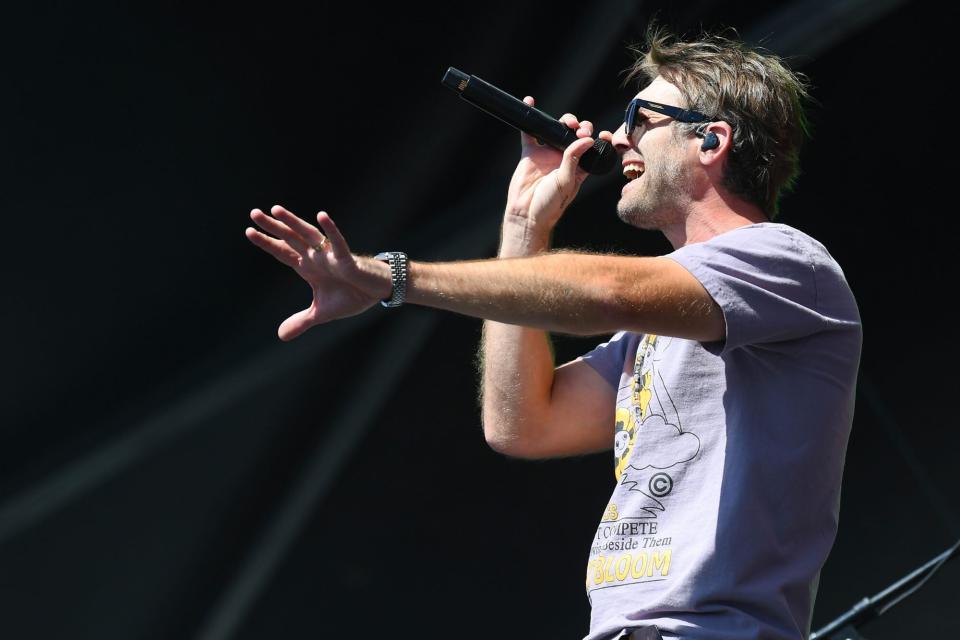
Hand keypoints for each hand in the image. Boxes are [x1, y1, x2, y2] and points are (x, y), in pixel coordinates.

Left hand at [246, 205, 379, 339]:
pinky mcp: (347, 260)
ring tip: (276, 210)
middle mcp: (316, 257)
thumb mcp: (321, 313)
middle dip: (273, 227)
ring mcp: (330, 256)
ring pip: (308, 235)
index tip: (249, 231)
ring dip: (293, 222)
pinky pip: (338, 243)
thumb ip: (301, 321)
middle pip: (290, 238)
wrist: (377, 292)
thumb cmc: (351, 296)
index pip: (283, 252)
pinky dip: (331, 230)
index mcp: (308, 266)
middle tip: (254, 213)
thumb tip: (281, 336)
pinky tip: (321, 216)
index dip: (267, 243)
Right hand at [504, 96, 596, 229]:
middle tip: (580, 129)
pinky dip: (530, 117)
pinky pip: (530, 132)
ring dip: (563, 121)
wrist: (526, 214)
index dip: (599, 138)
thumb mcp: (566, 182)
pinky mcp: (530, 153)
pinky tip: (530, 103)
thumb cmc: (550, 205)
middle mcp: (564, 159)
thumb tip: (587, 139)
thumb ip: (574, 159)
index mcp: (579, 168)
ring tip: (566, 122)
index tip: (602, 134)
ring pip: (556, 130)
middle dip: (581, 127)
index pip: (592, 148)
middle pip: (576, 135)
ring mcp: (547, 154)